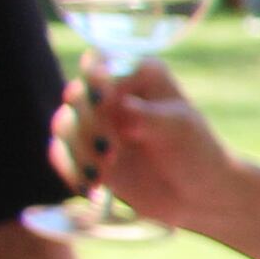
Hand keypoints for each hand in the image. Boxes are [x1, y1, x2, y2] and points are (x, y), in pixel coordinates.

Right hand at [54, 58, 231, 234]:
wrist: (198, 194)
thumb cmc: (197, 151)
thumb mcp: (179, 129)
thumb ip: (149, 115)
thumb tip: (123, 105)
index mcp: (139, 75)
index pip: (102, 63)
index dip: (95, 78)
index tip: (103, 98)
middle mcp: (112, 94)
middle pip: (77, 96)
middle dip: (89, 121)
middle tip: (109, 148)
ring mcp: (96, 124)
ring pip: (65, 125)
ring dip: (80, 149)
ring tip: (105, 171)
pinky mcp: (85, 153)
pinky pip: (62, 155)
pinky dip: (72, 169)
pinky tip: (90, 185)